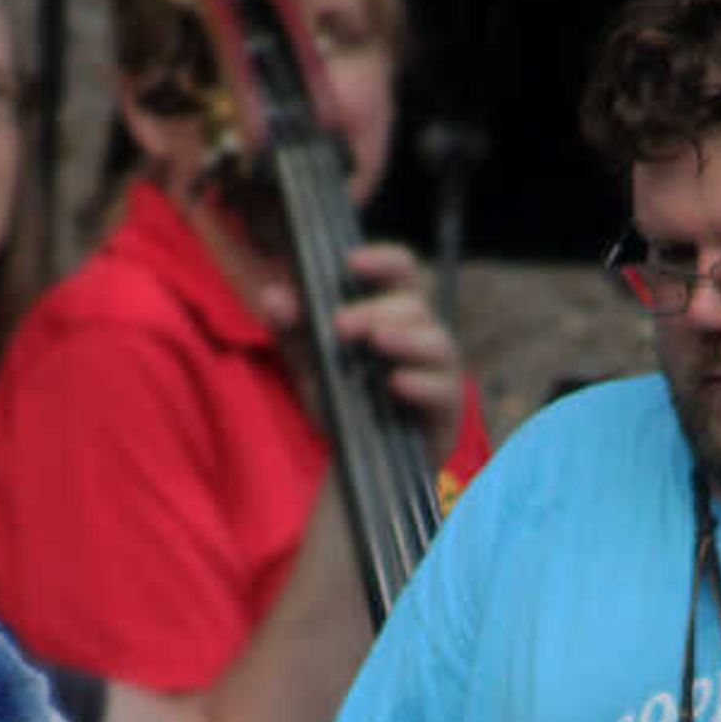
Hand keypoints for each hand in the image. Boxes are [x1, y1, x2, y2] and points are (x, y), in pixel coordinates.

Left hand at [303, 241, 468, 468]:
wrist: (361, 461)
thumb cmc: (343, 399)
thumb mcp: (309, 363)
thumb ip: (292, 331)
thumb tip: (273, 298)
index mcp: (393, 311)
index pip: (400, 270)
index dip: (382, 259)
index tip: (351, 262)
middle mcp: (422, 333)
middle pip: (414, 304)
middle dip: (376, 310)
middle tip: (340, 325)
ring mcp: (438, 370)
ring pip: (436, 342)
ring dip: (406, 338)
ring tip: (376, 341)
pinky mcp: (447, 408)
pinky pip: (444, 389)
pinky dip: (421, 384)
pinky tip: (395, 383)